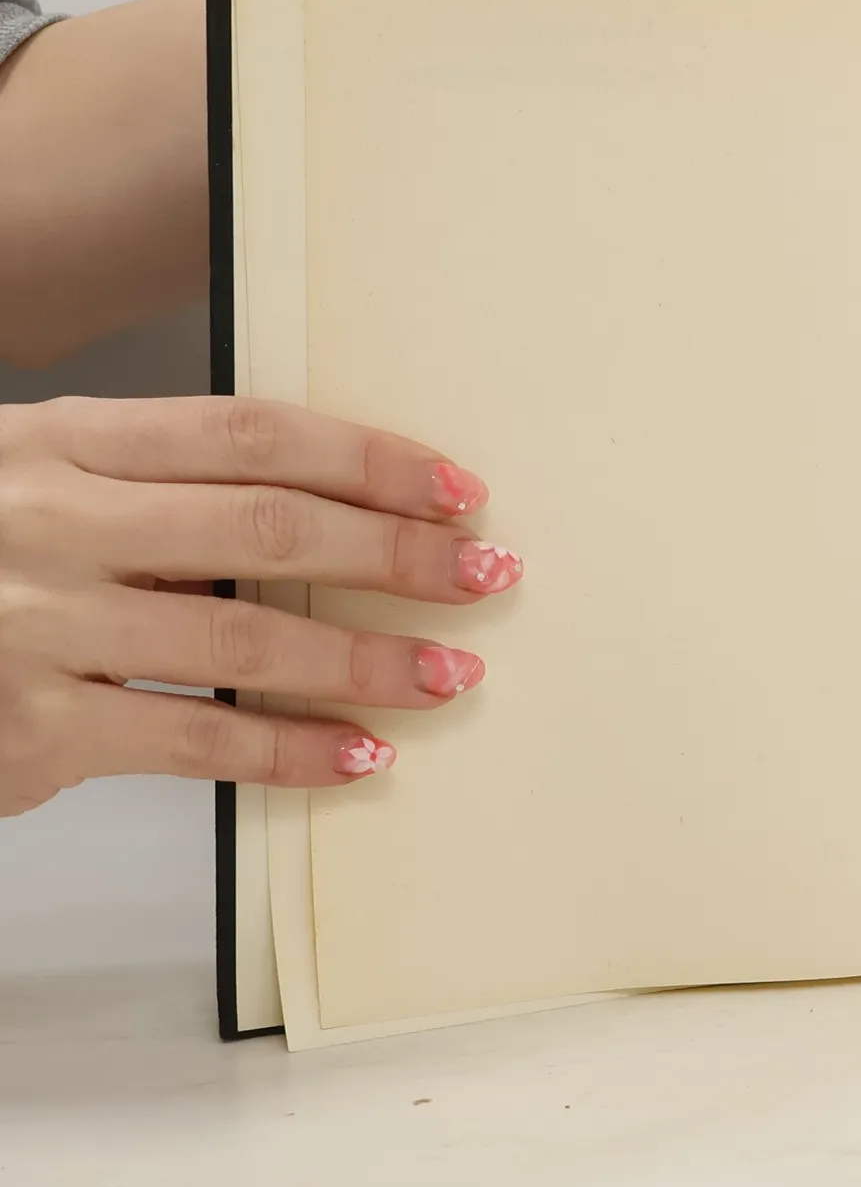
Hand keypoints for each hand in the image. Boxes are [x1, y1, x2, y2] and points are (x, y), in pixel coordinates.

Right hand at [0, 396, 521, 816]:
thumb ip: (159, 490)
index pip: (252, 433)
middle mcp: (52, 519)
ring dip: (367, 658)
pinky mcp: (28, 726)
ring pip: (244, 635)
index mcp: (66, 440)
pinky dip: (291, 749)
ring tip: (450, 670)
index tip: (458, 490)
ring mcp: (36, 623)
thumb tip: (339, 517)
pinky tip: (361, 753)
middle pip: (266, 525)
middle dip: (396, 553)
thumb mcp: (42, 484)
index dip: (370, 458)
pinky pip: (196, 737)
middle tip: (487, 573)